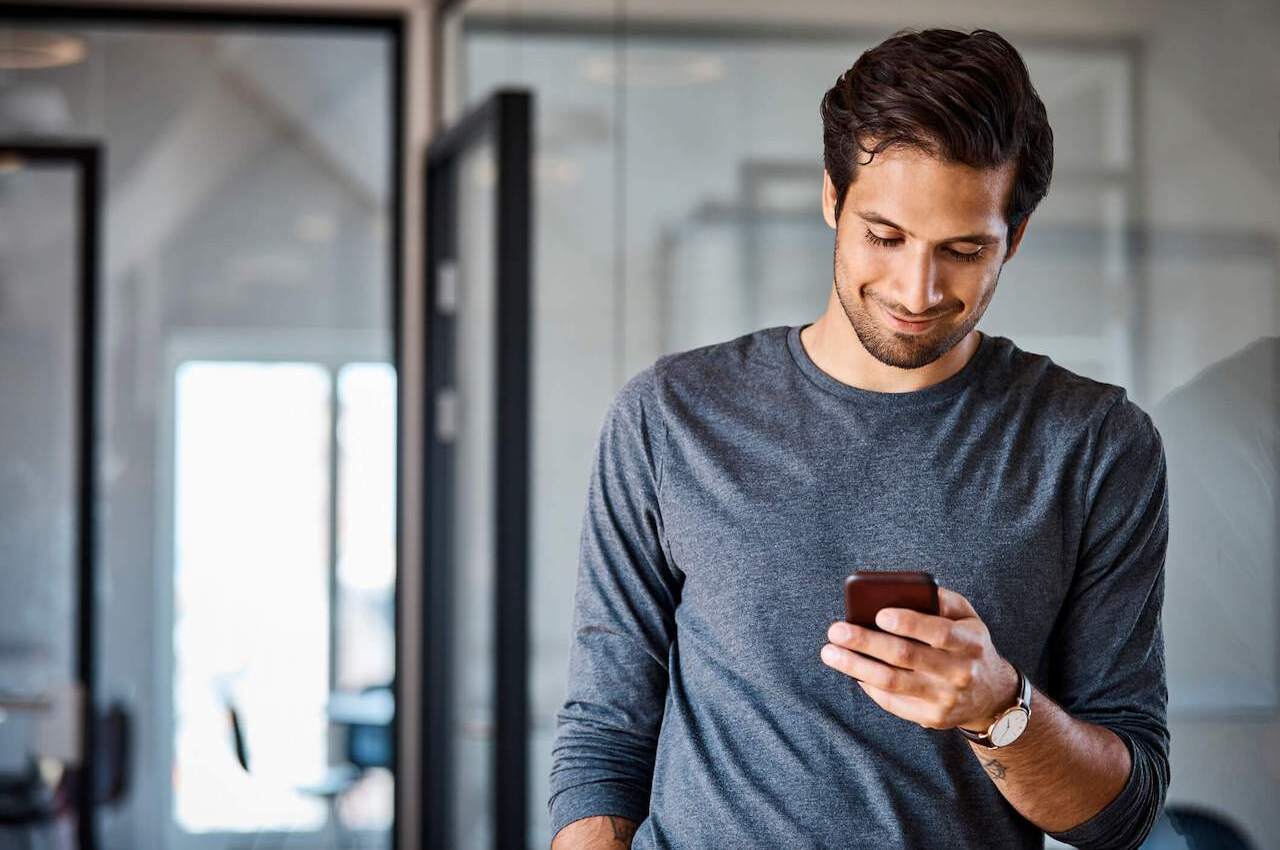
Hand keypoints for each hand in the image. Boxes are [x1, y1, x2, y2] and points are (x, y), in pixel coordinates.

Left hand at [819, 586, 1018, 730]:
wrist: (991, 695)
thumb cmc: (968, 645)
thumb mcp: (968, 617)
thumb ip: (944, 601)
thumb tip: (906, 588)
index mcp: (970, 642)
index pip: (939, 632)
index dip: (910, 623)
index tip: (879, 614)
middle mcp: (960, 672)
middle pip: (906, 657)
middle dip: (867, 642)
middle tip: (836, 630)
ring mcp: (945, 698)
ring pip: (892, 682)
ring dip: (856, 666)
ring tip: (830, 652)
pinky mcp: (931, 717)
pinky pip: (892, 701)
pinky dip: (867, 684)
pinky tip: (850, 670)